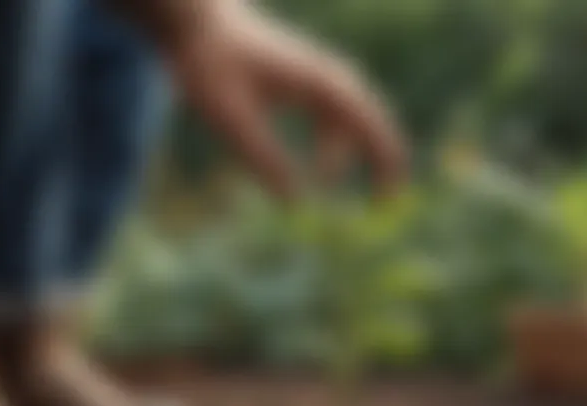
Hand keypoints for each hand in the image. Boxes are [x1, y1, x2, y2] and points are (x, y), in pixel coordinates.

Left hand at [158, 0, 408, 198]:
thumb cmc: (210, 65)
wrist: (196, 22)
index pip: (365, 121)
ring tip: (372, 189)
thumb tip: (294, 202)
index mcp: (316, 81)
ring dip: (365, 152)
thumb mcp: (232, 119)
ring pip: (356, 119)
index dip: (382, 156)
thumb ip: (263, 158)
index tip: (383, 196)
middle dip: (385, 157)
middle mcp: (325, 76)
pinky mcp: (303, 82)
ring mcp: (317, 77)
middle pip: (371, 119)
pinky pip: (335, 116)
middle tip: (390, 200)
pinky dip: (339, 145)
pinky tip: (325, 170)